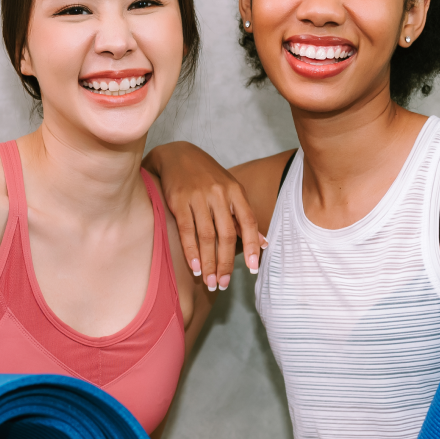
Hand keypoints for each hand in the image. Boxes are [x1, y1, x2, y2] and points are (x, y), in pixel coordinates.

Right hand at [149, 142, 263, 291]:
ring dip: (208, 262)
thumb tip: (262, 244)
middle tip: (223, 283)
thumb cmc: (207, 177)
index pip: (248, 222)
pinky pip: (186, 231)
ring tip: (210, 281)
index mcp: (235, 191)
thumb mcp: (230, 191)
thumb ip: (243, 217)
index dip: (252, 246)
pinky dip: (191, 251)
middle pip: (226, 234)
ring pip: (206, 236)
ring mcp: (197, 197)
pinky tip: (195, 267)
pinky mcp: (178, 200)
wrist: (177, 155)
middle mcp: (218, 193)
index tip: (253, 268)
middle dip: (226, 262)